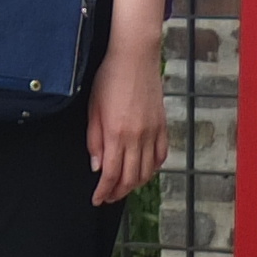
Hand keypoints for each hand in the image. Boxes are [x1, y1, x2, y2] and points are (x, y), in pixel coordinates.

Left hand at [86, 57, 168, 206]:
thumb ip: (94, 140)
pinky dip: (153, 168)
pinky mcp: (162, 125)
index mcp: (116, 134)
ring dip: (135, 184)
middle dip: (118, 193)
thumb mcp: (93, 109)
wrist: (134, 57)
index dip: (104, 191)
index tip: (97, 199)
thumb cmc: (109, 78)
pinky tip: (144, 170)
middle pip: (130, 178)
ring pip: (148, 171)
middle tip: (108, 197)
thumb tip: (96, 166)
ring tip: (124, 187)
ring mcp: (152, 132)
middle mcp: (137, 137)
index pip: (111, 174)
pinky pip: (161, 155)